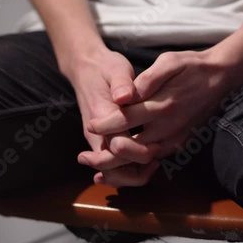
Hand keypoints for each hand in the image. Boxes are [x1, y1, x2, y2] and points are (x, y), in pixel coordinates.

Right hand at [63, 46, 159, 182]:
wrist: (85, 69)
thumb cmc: (104, 69)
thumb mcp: (115, 68)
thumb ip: (121, 82)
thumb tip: (125, 96)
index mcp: (101, 117)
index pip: (118, 147)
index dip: (139, 152)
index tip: (157, 146)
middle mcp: (96, 134)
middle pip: (112, 168)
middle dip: (136, 171)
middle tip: (157, 160)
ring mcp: (97, 139)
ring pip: (111, 172)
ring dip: (132, 175)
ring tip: (154, 164)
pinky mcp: (102, 141)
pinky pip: (113, 164)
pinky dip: (128, 170)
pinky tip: (146, 163)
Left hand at [86, 49, 242, 185]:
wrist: (220, 76)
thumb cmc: (191, 66)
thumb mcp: (170, 62)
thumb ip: (148, 79)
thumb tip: (126, 94)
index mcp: (163, 106)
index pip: (127, 120)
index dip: (106, 124)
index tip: (90, 124)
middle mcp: (169, 128)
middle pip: (133, 149)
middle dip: (108, 156)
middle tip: (85, 157)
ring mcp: (174, 138)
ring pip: (142, 160)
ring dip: (119, 167)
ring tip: (95, 168)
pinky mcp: (177, 143)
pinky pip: (153, 159)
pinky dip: (134, 167)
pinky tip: (116, 168)